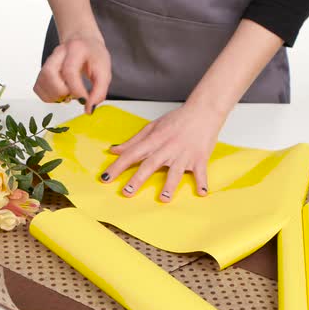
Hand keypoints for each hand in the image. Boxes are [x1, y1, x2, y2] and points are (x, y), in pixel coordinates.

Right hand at [33, 34, 111, 113]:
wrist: (84, 42)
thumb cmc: (94, 55)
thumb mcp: (105, 71)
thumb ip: (99, 91)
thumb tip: (90, 108)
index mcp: (76, 49)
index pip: (70, 70)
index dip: (76, 89)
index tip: (84, 100)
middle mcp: (58, 53)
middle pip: (49, 73)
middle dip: (61, 91)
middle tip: (73, 95)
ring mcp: (48, 61)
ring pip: (41, 81)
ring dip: (54, 95)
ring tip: (67, 95)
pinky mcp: (43, 71)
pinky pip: (38, 87)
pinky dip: (48, 96)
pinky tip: (60, 94)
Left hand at [100, 105, 228, 201]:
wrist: (203, 111)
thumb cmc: (177, 119)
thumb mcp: (152, 127)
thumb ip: (133, 141)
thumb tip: (114, 150)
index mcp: (154, 140)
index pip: (131, 154)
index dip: (117, 166)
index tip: (106, 178)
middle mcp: (167, 148)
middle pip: (149, 165)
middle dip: (137, 179)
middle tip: (127, 192)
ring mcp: (183, 154)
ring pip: (175, 172)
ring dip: (170, 186)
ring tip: (164, 198)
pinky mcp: (199, 158)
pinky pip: (200, 172)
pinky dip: (202, 182)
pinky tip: (202, 193)